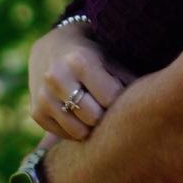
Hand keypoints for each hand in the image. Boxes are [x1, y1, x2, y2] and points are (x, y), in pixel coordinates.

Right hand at [27, 22, 134, 139]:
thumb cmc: (90, 53)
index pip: (110, 97)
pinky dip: (75, 129)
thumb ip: (126, 79)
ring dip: (91, 126)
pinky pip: (64, 135)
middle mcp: (58, 79)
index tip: (125, 97)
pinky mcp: (36, 113)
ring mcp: (43, 97)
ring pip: (79, 131)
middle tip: (110, 108)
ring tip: (96, 111)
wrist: (50, 47)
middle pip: (94, 117)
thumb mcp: (109, 58)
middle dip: (106, 115)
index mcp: (81, 61)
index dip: (121, 100)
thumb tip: (147, 102)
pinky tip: (78, 113)